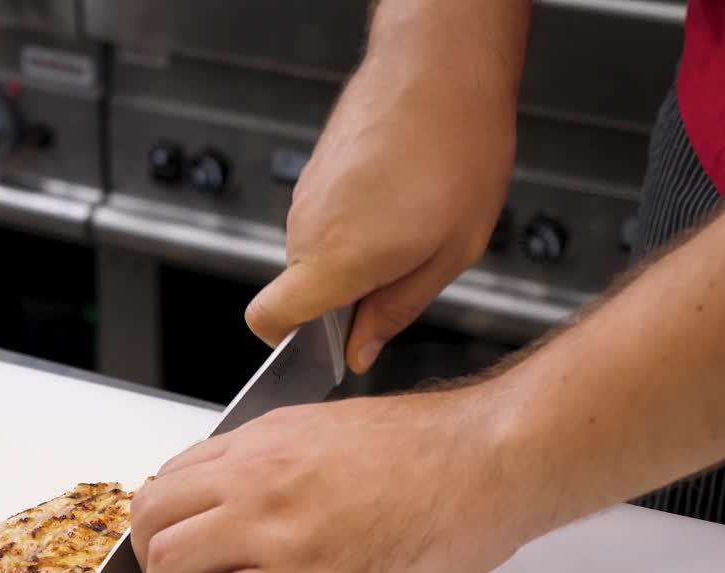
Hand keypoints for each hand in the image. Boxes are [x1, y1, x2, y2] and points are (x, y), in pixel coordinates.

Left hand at [129, 390, 541, 572]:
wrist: (484, 461)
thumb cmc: (431, 448)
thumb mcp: (332, 429)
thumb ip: (282, 456)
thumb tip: (252, 489)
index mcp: (264, 439)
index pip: (172, 476)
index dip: (162, 518)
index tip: (173, 541)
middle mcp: (256, 477)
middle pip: (152, 516)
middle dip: (148, 556)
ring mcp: (275, 528)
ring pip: (168, 559)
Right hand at [245, 48, 517, 372]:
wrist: (442, 70)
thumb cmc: (456, 150)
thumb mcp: (450, 253)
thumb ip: (397, 311)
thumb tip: (362, 348)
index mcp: (336, 259)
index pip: (268, 319)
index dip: (290, 343)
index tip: (329, 344)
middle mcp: (307, 228)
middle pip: (301, 289)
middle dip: (345, 294)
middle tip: (406, 270)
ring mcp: (306, 195)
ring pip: (318, 251)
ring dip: (357, 252)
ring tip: (414, 222)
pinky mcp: (315, 171)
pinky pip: (326, 216)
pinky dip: (357, 219)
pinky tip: (403, 196)